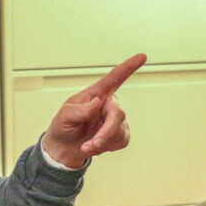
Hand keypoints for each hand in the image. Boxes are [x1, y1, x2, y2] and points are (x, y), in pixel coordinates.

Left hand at [42, 53, 147, 167]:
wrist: (64, 149)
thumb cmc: (63, 127)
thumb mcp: (64, 116)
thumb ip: (80, 110)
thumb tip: (97, 103)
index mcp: (96, 93)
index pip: (114, 78)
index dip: (128, 67)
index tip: (142, 56)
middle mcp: (108, 104)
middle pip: (118, 114)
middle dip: (105, 132)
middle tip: (92, 144)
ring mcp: (115, 119)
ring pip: (119, 130)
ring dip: (102, 142)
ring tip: (87, 145)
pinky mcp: (120, 134)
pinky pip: (122, 140)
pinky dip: (107, 147)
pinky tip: (96, 145)